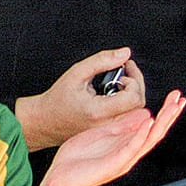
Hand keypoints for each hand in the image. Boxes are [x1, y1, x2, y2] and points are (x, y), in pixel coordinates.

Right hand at [15, 47, 145, 150]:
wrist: (45, 121)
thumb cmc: (58, 98)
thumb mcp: (77, 72)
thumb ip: (102, 61)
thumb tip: (125, 53)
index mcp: (99, 111)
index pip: (133, 98)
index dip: (133, 80)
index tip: (123, 69)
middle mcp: (107, 124)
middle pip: (139, 105)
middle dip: (136, 83)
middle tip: (125, 70)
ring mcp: (109, 131)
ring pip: (137, 112)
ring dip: (133, 92)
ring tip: (119, 80)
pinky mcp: (110, 132)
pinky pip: (129, 117)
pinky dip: (128, 102)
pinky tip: (117, 92)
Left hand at [32, 90, 185, 185]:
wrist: (61, 180)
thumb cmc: (77, 161)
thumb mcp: (102, 134)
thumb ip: (122, 125)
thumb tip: (142, 113)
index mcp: (127, 145)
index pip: (152, 126)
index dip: (165, 112)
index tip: (175, 98)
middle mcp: (129, 153)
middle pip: (156, 132)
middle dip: (169, 114)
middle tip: (180, 98)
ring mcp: (124, 159)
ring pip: (149, 139)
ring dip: (162, 122)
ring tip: (172, 108)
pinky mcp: (114, 163)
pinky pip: (131, 147)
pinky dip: (141, 134)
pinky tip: (149, 123)